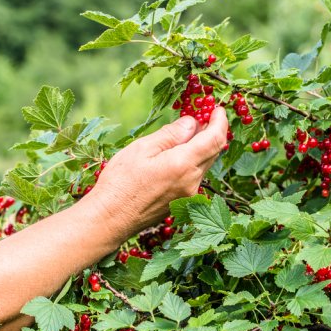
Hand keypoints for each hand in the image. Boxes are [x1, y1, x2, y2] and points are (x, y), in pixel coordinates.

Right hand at [87, 106, 227, 239]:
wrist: (110, 220)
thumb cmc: (120, 183)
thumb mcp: (142, 149)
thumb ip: (171, 135)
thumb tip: (192, 123)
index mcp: (183, 165)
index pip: (215, 139)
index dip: (220, 121)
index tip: (217, 110)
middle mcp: (192, 182)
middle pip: (213, 152)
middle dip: (211, 132)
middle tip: (200, 117)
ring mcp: (189, 195)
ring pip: (203, 165)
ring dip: (200, 148)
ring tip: (182, 135)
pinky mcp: (182, 203)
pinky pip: (194, 177)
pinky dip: (191, 162)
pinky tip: (174, 157)